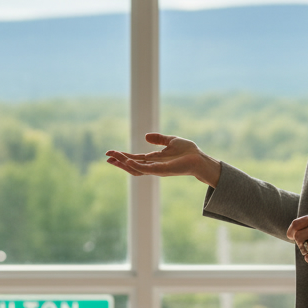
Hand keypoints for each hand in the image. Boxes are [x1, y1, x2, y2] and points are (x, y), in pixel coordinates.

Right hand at [105, 133, 222, 186]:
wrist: (200, 159)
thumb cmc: (188, 151)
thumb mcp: (171, 141)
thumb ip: (159, 139)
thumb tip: (145, 136)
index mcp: (154, 160)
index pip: (135, 159)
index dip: (123, 156)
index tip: (111, 153)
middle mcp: (153, 166)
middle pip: (132, 165)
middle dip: (119, 161)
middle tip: (107, 157)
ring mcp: (156, 169)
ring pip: (135, 168)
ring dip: (123, 163)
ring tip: (112, 158)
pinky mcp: (161, 170)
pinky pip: (145, 169)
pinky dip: (135, 165)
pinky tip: (127, 160)